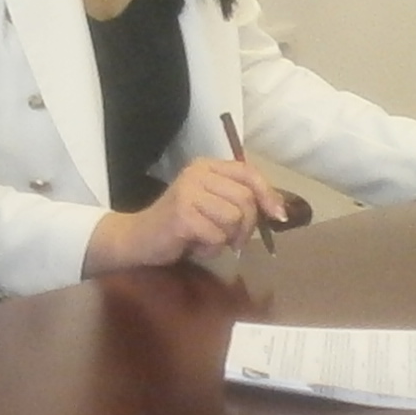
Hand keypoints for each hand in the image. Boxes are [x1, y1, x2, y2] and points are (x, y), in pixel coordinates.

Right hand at [83, 153, 278, 272]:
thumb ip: (239, 200)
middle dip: (247, 227)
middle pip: (246, 199)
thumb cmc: (179, 224)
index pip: (248, 173)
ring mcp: (188, 192)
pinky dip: (210, 249)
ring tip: (206, 239)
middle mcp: (197, 173)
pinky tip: (193, 245)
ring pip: (234, 218)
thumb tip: (278, 210)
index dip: (268, 194)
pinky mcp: (183, 215)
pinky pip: (217, 236)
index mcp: (206, 166)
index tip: (278, 216)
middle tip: (233, 241)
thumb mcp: (211, 204)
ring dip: (226, 238)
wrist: (137, 238)